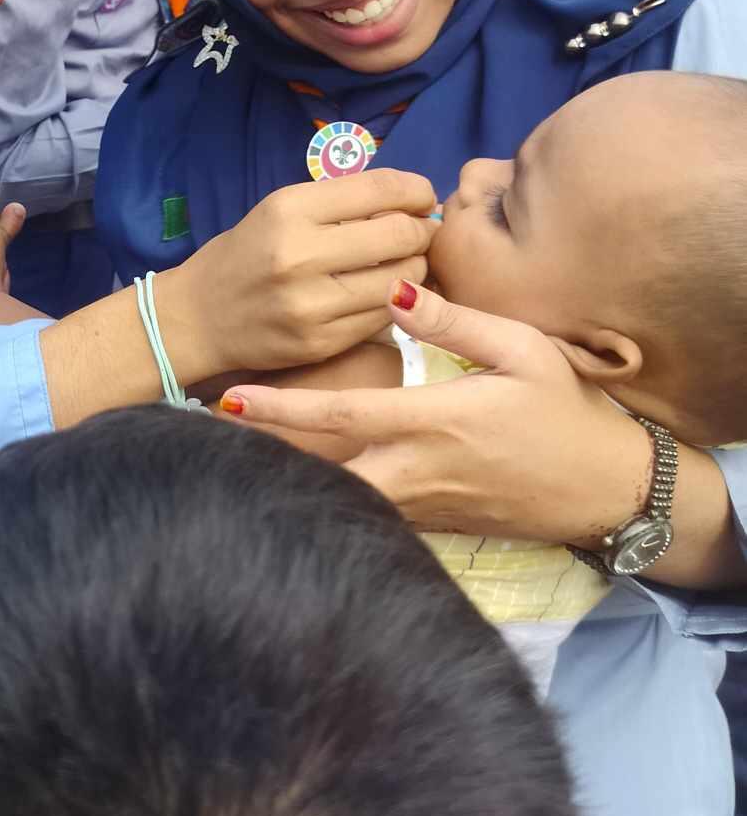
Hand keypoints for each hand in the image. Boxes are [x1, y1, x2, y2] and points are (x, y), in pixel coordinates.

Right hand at [159, 167, 436, 379]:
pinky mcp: (322, 342)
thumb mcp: (279, 211)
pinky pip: (384, 316)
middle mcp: (301, 255)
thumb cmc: (244, 256)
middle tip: (420, 232)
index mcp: (290, 209)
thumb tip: (409, 200)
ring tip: (404, 262)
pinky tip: (384, 293)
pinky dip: (395, 301)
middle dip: (422, 230)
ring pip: (402, 279)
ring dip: (415, 267)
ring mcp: (313, 304)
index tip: (422, 198)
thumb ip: (339, 203)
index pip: (380, 189)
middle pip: (400, 234)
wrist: (197, 319)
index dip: (416, 190)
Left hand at [220, 282, 649, 546]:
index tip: (228, 399)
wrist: (606, 491)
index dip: (278, 410)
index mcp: (431, 422)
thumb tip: (395, 289)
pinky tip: (298, 484)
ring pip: (339, 498)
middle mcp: (416, 471)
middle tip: (208, 437)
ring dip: (292, 480)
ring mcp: (422, 506)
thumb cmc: (566, 412)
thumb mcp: (523, 351)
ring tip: (235, 458)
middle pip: (319, 473)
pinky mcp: (433, 526)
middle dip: (264, 459)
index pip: (338, 416)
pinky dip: (331, 500)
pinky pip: (370, 514)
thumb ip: (455, 322)